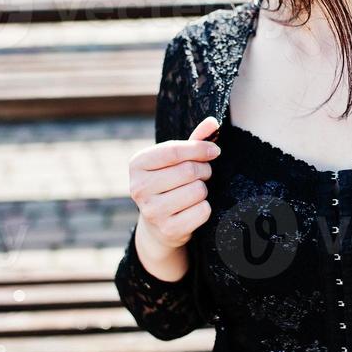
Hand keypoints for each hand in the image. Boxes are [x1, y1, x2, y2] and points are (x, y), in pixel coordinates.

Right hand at [128, 115, 220, 251]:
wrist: (158, 226)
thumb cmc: (169, 184)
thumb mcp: (175, 161)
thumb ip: (193, 140)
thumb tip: (214, 122)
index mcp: (137, 164)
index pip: (173, 150)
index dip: (199, 148)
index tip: (214, 151)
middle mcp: (139, 188)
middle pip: (188, 170)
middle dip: (204, 170)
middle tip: (202, 175)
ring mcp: (151, 211)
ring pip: (197, 190)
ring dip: (204, 190)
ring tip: (194, 192)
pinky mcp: (168, 229)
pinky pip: (202, 211)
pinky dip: (205, 208)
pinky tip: (193, 209)